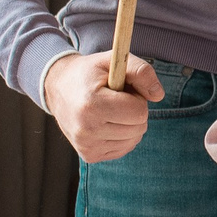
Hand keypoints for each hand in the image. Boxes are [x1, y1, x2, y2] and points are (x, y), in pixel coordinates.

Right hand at [44, 49, 163, 164]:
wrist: (57, 88)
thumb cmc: (90, 73)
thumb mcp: (113, 61)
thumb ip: (141, 71)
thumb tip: (158, 95)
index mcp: (91, 104)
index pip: (138, 112)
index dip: (136, 98)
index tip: (122, 90)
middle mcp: (86, 129)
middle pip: (139, 128)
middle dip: (134, 112)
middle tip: (116, 100)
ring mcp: (87, 146)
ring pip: (134, 140)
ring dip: (129, 124)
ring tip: (110, 110)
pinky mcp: (89, 155)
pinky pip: (124, 148)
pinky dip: (122, 136)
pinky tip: (107, 123)